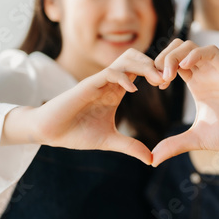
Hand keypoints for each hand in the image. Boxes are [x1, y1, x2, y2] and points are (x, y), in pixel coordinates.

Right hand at [29, 49, 165, 164]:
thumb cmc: (76, 133)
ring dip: (144, 66)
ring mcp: (99, 82)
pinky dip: (124, 77)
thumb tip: (151, 160)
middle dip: (155, 64)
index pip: (140, 70)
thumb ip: (130, 146)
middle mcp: (110, 82)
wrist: (50, 133)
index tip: (168, 84)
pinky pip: (110, 73)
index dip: (156, 73)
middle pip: (136, 58)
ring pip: (125, 60)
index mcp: (116, 90)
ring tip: (158, 80)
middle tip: (168, 79)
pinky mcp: (88, 85)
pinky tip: (133, 90)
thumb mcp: (109, 141)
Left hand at [150, 40, 218, 165]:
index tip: (155, 86)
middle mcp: (205, 73)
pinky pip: (209, 51)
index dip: (158, 69)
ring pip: (189, 45)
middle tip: (157, 79)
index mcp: (197, 84)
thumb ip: (175, 145)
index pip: (171, 63)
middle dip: (161, 58)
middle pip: (176, 48)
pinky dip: (193, 54)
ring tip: (167, 76)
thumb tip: (152, 160)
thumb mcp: (198, 139)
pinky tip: (184, 68)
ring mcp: (216, 70)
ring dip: (173, 55)